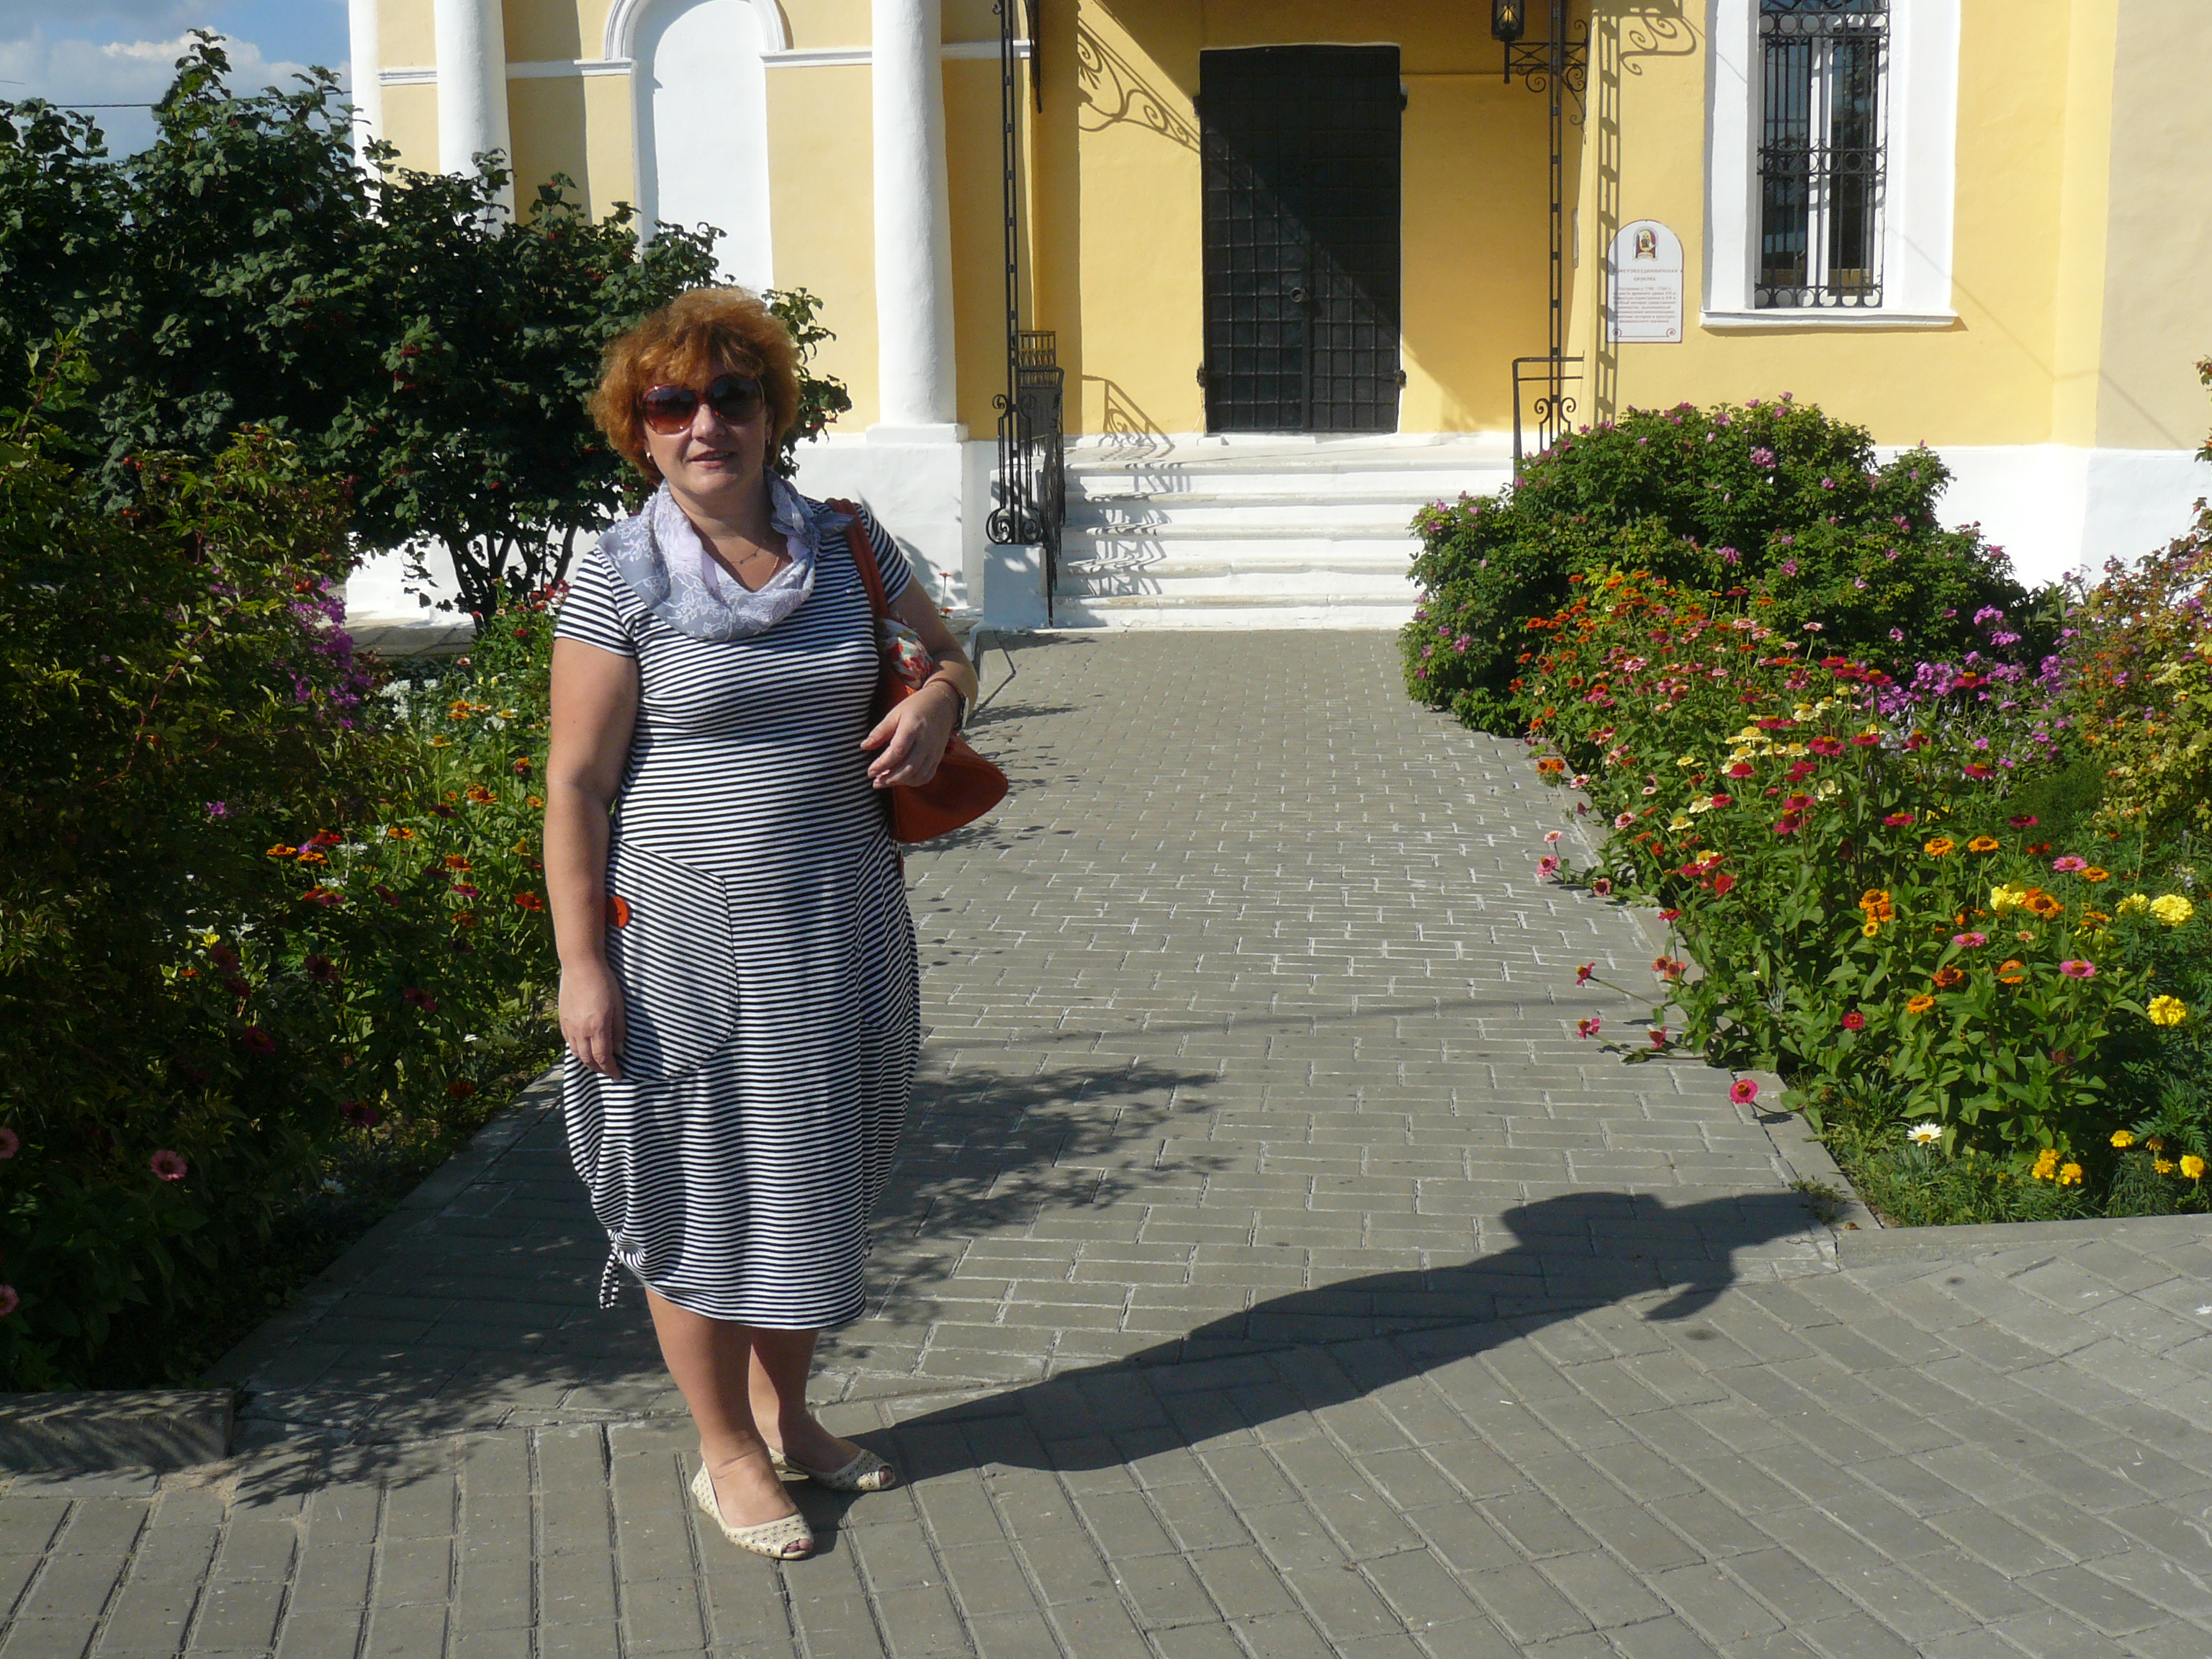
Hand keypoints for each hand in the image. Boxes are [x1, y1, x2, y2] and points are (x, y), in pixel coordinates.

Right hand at [560, 958, 626, 1078]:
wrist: (580, 965)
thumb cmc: (604, 982)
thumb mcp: (619, 1006)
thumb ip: (619, 1030)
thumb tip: (620, 1051)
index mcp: (597, 1028)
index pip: (603, 1058)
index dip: (611, 1070)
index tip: (618, 1075)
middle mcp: (580, 1031)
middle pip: (588, 1060)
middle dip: (599, 1069)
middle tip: (609, 1071)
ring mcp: (569, 1026)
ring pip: (576, 1053)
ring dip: (587, 1061)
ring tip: (597, 1062)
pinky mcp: (562, 1019)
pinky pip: (568, 1042)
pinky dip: (577, 1050)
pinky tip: (584, 1047)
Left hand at [861, 682, 957, 787]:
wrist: (942, 704)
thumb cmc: (915, 707)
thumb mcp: (895, 714)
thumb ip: (880, 732)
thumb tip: (864, 747)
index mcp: (913, 728)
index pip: (897, 751)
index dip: (882, 764)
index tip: (870, 772)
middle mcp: (925, 742)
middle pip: (908, 768)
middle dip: (890, 779)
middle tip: (876, 782)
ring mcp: (934, 751)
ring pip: (918, 775)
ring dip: (900, 782)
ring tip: (886, 781)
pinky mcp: (938, 757)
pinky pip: (927, 775)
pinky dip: (913, 782)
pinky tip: (901, 779)